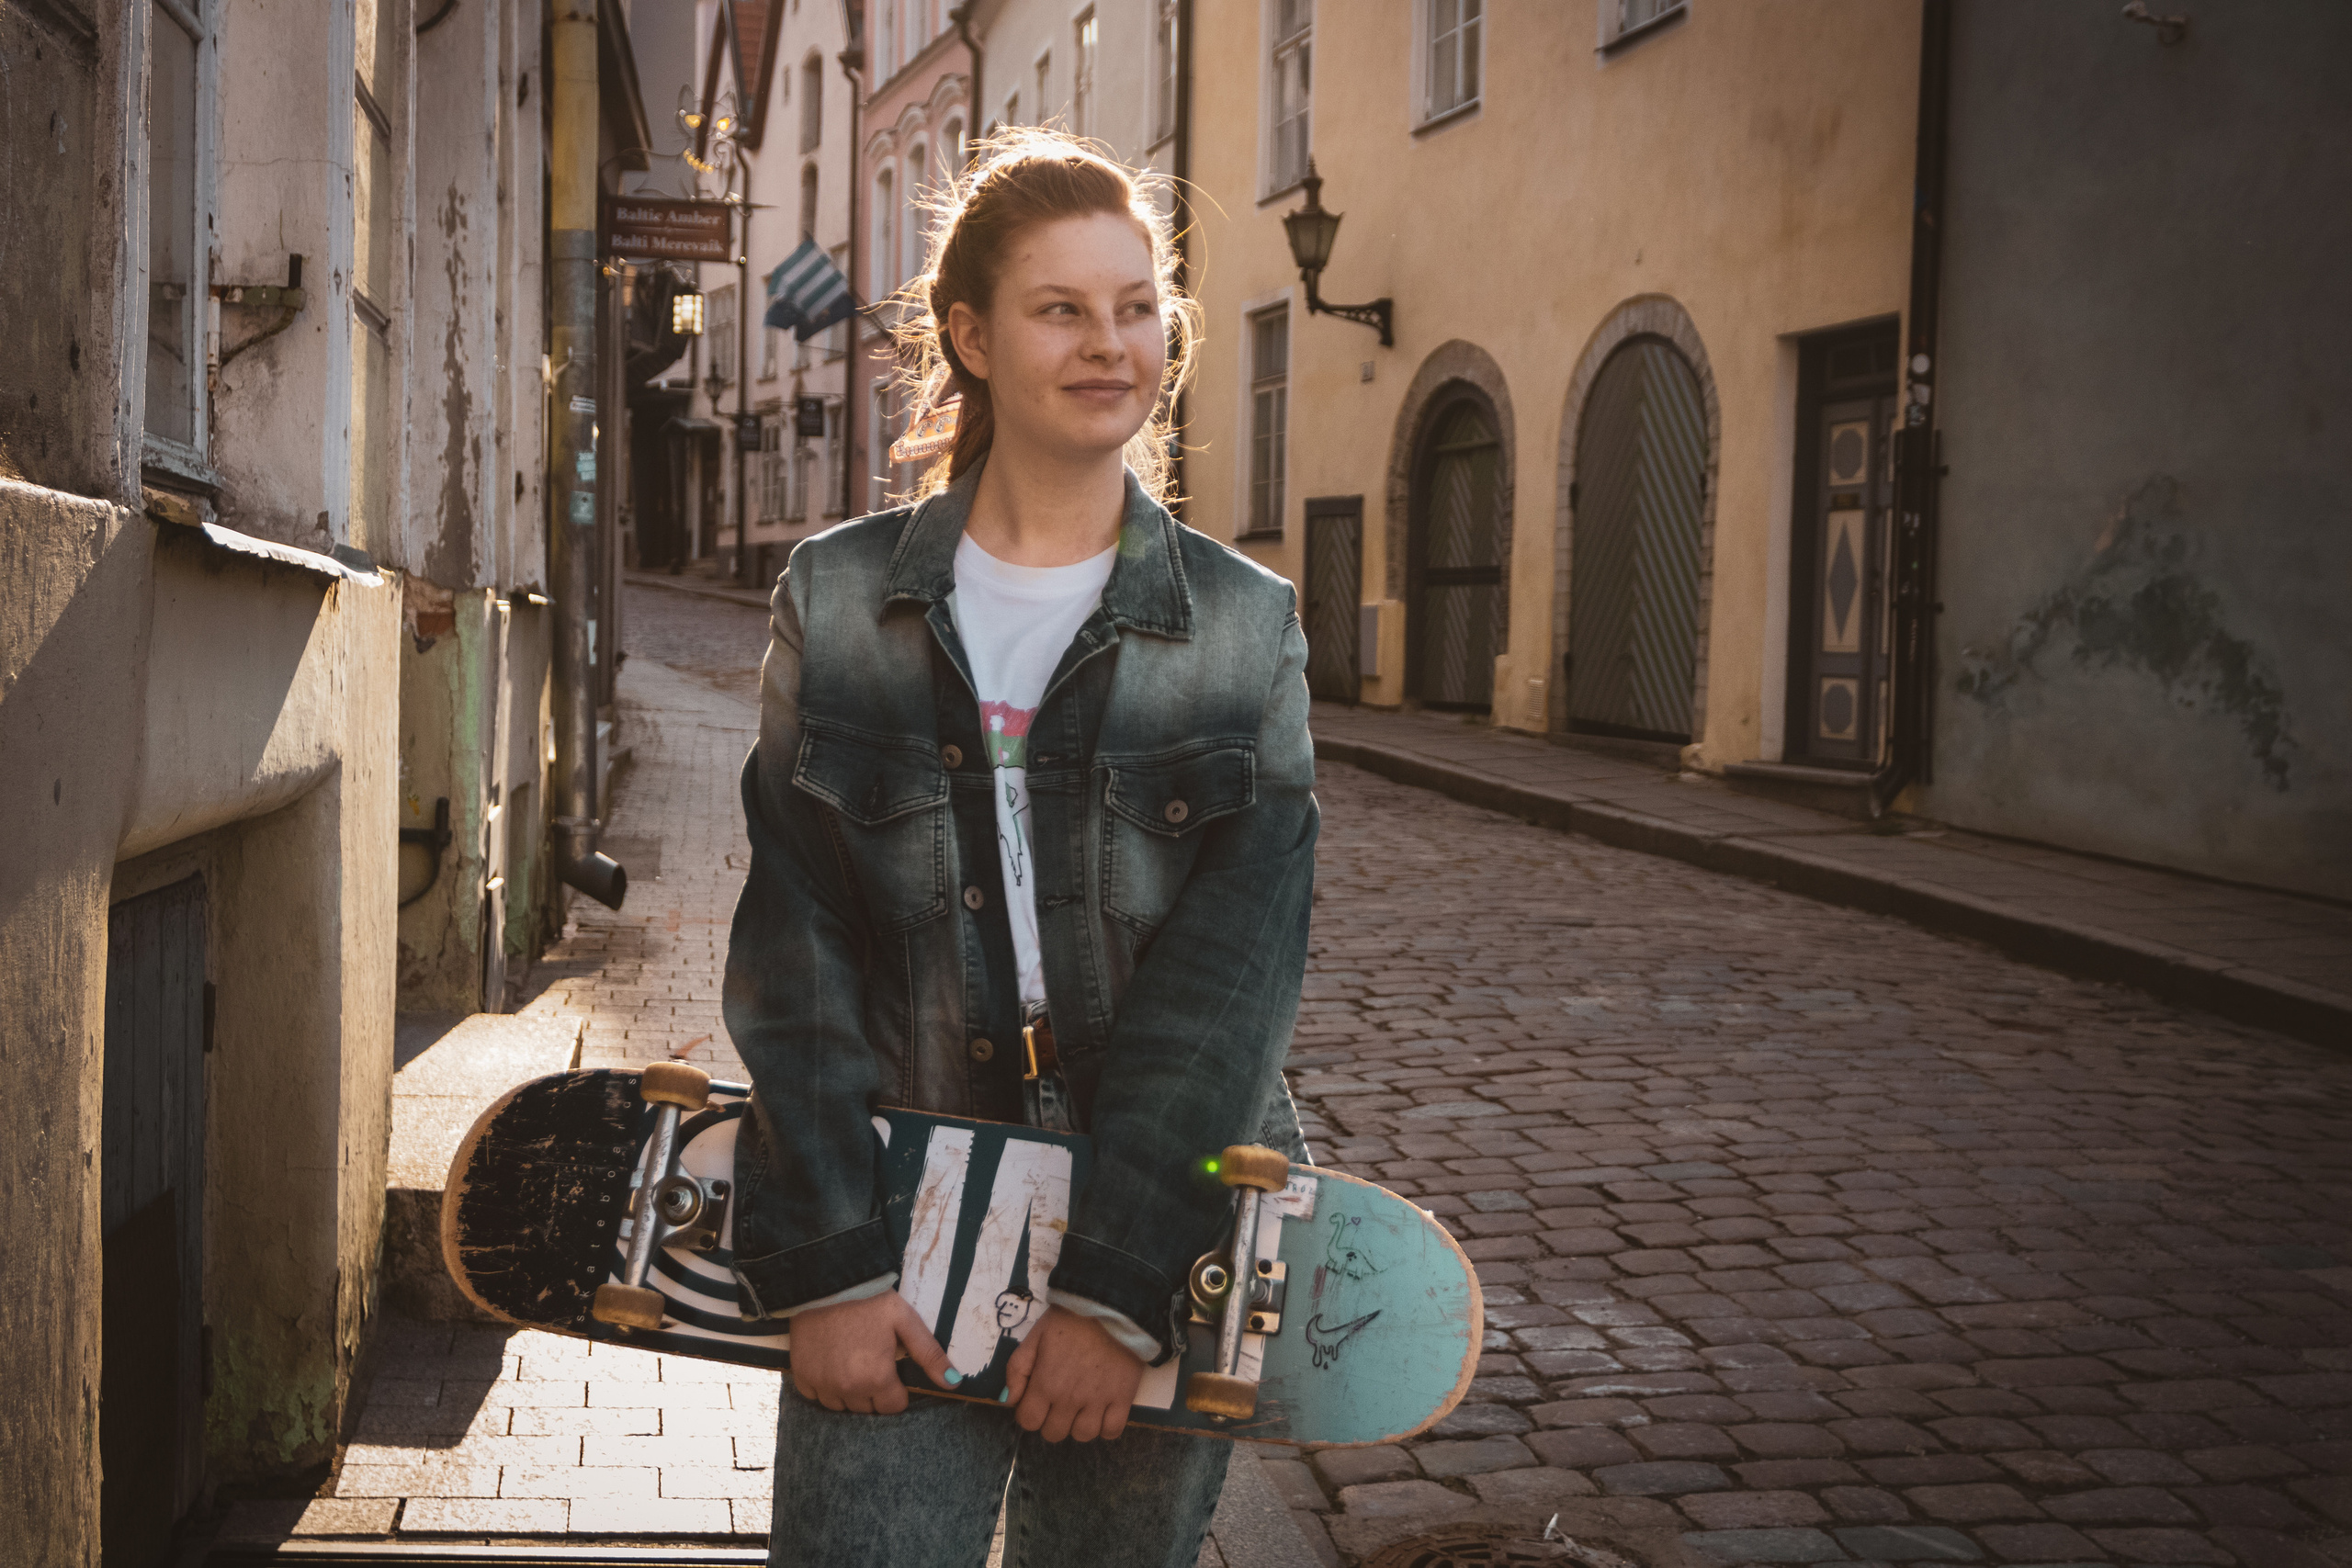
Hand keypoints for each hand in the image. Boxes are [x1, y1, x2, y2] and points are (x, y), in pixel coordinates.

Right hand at [789, 1290, 952, 1413]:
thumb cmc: (870, 1300)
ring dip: (850, 1393)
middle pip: (868, 1409)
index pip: (893, 1407)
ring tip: (852, 1363)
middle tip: (871, 1362)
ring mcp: (822, 1385)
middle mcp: (848, 1389)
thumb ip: (930, 1355)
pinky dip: (825, 1387)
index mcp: (876, 1378)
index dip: (896, 1391)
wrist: (826, 1282)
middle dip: (874, 1392)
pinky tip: (831, 1364)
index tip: (892, 1371)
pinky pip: (817, 1397)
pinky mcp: (802, 1377)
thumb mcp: (906, 1321)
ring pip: (842, 1407)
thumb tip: (954, 1384)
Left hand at [1003, 1305, 1144, 1441]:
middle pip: (1054, 1433)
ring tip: (1082, 1406)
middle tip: (1059, 1401)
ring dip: (1078, 1424)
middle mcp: (1069, 1400)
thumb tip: (1010, 1401)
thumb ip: (1017, 1370)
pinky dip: (1105, 1427)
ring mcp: (1097, 1402)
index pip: (1028, 1422)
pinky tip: (1102, 1412)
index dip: (1029, 1413)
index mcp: (1045, 1384)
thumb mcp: (1035, 1337)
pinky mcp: (1123, 1399)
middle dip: (1051, 1420)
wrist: (1112, 1306)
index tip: (1037, 1400)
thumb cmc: (1071, 1319)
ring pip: (1082, 1436)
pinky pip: (1112, 1431)